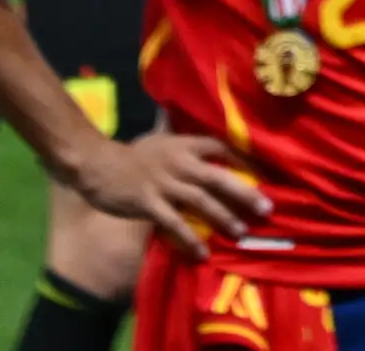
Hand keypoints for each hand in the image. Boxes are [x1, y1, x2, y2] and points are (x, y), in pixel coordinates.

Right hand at [70, 129, 270, 256]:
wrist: (97, 165)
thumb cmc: (131, 154)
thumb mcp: (158, 137)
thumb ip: (176, 129)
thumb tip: (184, 111)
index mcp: (184, 144)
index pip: (221, 148)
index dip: (244, 160)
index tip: (264, 173)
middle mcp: (180, 163)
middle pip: (218, 177)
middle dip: (244, 193)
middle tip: (266, 209)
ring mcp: (164, 184)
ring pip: (201, 201)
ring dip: (223, 217)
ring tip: (241, 232)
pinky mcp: (149, 203)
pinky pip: (174, 223)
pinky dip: (189, 238)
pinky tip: (202, 252)